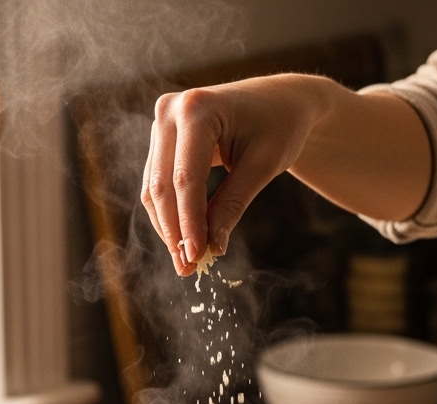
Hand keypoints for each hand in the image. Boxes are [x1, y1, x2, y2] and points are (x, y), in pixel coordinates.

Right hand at [141, 75, 328, 275]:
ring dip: (168, 229)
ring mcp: (162, 123)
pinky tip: (184, 242)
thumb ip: (233, 205)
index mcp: (198, 108)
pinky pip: (159, 184)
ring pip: (155, 188)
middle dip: (175, 231)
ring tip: (186, 263)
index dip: (189, 222)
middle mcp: (171, 110)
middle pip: (163, 185)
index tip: (196, 257)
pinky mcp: (162, 139)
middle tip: (187, 269)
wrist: (280, 101)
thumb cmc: (279, 127)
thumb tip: (212, 247)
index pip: (186, 178)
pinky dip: (170, 215)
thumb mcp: (262, 167)